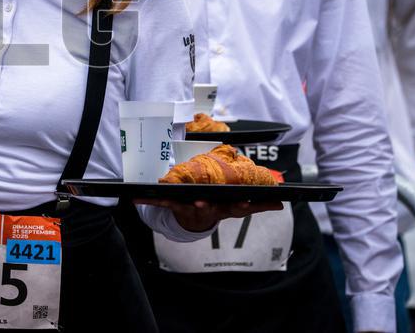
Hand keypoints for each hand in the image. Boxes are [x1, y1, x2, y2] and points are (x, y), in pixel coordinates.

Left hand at [133, 198, 283, 231]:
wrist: (194, 220)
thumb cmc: (218, 207)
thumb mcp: (237, 207)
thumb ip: (258, 204)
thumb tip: (280, 202)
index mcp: (224, 208)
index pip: (235, 207)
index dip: (240, 205)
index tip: (243, 201)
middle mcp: (207, 210)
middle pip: (207, 208)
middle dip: (204, 205)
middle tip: (202, 201)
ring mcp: (189, 209)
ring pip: (182, 205)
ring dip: (174, 201)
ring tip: (165, 195)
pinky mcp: (174, 205)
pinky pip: (160, 201)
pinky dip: (147, 199)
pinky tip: (134, 196)